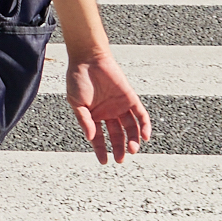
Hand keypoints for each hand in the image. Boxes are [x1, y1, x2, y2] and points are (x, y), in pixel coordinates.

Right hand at [65, 48, 151, 163]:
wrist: (89, 59)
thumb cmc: (78, 79)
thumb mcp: (76, 103)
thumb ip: (84, 120)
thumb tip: (91, 137)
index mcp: (94, 117)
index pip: (100, 138)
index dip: (102, 150)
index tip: (105, 161)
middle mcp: (109, 113)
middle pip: (118, 135)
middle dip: (120, 148)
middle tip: (121, 159)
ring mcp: (120, 106)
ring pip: (130, 127)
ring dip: (133, 139)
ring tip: (132, 149)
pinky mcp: (130, 98)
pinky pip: (140, 114)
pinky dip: (144, 125)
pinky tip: (144, 136)